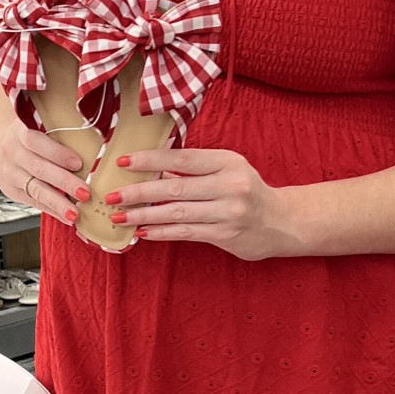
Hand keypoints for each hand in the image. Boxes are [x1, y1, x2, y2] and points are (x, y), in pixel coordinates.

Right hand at [0, 114, 88, 224]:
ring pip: (36, 190)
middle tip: (85, 192)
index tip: (78, 163)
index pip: (37, 142)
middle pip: (39, 169)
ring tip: (75, 213)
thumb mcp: (36, 124)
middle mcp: (13, 153)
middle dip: (64, 182)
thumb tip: (94, 143)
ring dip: (58, 203)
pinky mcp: (13, 191)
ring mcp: (11, 174)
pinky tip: (66, 216)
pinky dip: (52, 210)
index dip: (58, 153)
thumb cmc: (26, 136)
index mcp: (20, 132)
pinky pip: (34, 202)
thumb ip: (58, 132)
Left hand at [105, 148, 287, 260]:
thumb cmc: (247, 191)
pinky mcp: (226, 235)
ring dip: (144, 215)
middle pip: (175, 187)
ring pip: (177, 213)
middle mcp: (230, 185)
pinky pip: (186, 233)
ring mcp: (229, 212)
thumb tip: (153, 169)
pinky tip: (142, 232)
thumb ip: (196, 168)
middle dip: (138, 192)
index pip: (182, 158)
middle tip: (112, 196)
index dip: (150, 160)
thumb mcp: (228, 169)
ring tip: (120, 216)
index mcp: (227, 162)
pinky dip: (161, 233)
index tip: (123, 162)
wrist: (282, 221)